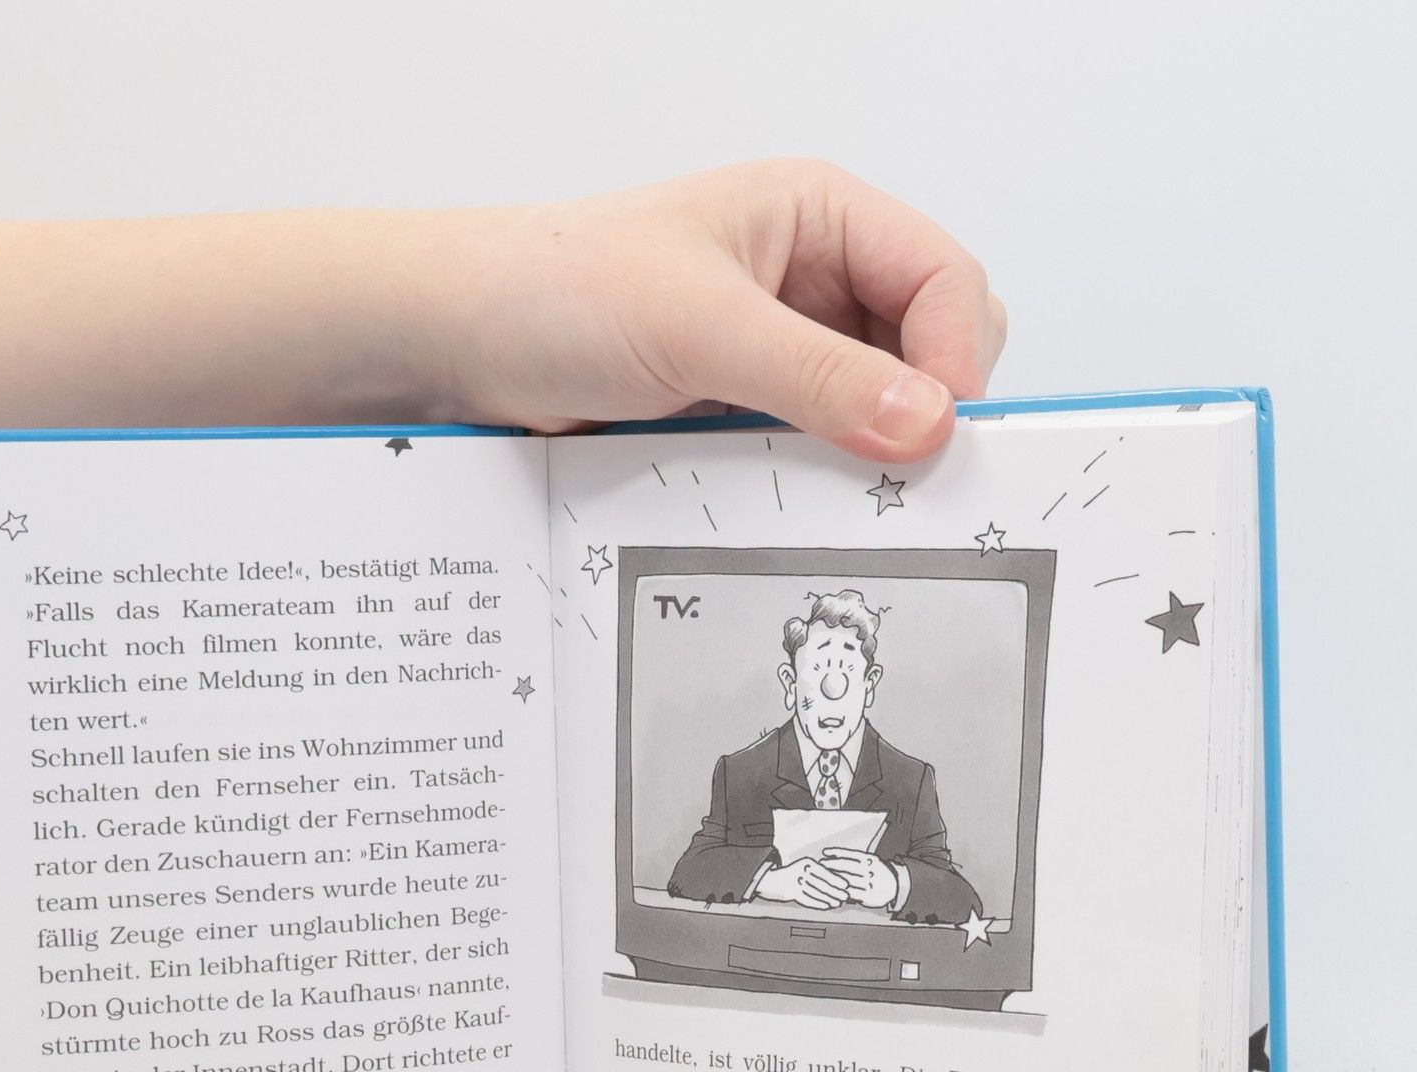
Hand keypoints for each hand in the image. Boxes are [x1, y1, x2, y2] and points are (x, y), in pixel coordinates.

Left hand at [445, 159, 1005, 462]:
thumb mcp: (697, 326)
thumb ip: (815, 376)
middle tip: (897, 479)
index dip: (956, 358)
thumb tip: (924, 422)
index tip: (937, 435)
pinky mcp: (745, 414)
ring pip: (874, 415)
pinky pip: (814, 456)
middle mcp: (812, 282)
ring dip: (866, 458)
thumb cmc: (556, 290)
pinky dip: (817, 486)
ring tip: (840, 498)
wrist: (460, 343)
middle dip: (921, 413)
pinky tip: (794, 507)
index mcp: (819, 218)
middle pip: (928, 352)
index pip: (944, 281)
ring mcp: (780, 354)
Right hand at [752, 856, 852, 910]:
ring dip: (828, 899)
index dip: (836, 879)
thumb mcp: (805, 867)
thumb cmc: (793, 874)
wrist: (770, 879)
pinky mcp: (790, 893)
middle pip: (821, 883)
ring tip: (838, 903)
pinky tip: (826, 906)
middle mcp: (800, 872)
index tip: (846, 885)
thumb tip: (839, 880)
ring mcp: (794, 883)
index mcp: (806, 863)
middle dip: (835, 891)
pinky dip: (818, 904)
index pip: (824, 872)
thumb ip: (819, 872)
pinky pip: (807, 899)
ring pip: (816, 893)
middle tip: (846, 897)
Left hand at [825, 850, 901, 908]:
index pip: (850, 854)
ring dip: (833, 880)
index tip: (824, 853)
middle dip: (831, 865)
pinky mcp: (868, 896)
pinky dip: (840, 893)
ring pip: (847, 881)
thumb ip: (853, 859)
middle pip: (846, 866)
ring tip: (821, 878)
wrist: (897, 886)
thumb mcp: (870, 862)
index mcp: (870, 860)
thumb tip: (831, 854)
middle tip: (819, 864)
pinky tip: (831, 892)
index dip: (836, 853)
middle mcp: (870, 871)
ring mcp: (869, 883)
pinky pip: (851, 894)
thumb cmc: (878, 872)